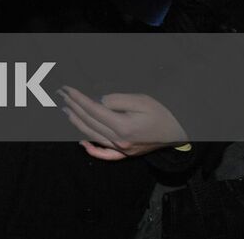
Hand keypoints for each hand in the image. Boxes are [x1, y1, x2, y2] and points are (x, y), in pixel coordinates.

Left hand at [59, 86, 186, 160]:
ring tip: (66, 111)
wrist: (182, 129)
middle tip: (61, 96)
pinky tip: (83, 143)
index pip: (92, 110)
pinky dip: (93, 149)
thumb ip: (116, 100)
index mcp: (123, 127)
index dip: (77, 98)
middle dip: (73, 107)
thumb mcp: (140, 100)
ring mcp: (123, 149)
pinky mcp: (128, 153)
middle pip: (89, 122)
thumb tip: (98, 101)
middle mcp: (120, 141)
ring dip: (77, 123)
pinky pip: (106, 155)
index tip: (66, 89)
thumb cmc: (162, 112)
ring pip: (93, 136)